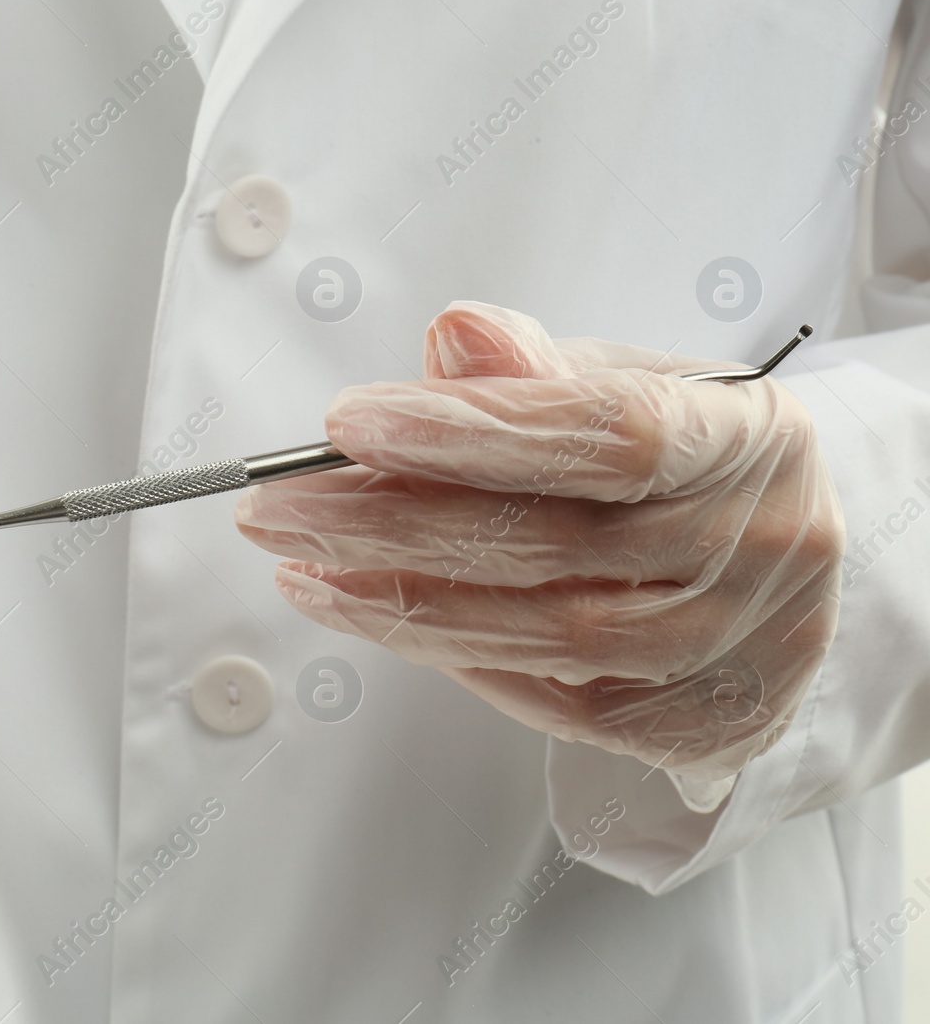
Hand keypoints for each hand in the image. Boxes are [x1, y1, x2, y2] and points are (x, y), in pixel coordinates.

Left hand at [235, 302, 844, 810]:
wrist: (784, 557)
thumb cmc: (686, 460)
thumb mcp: (626, 381)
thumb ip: (530, 368)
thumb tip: (452, 340)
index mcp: (747, 437)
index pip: (602, 434)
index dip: (467, 432)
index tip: (350, 423)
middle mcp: (758, 547)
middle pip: (552, 544)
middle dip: (388, 524)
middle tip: (278, 506)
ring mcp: (732, 647)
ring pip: (546, 636)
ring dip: (399, 604)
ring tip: (303, 569)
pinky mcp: (695, 722)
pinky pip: (556, 702)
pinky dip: (455, 656)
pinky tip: (377, 616)